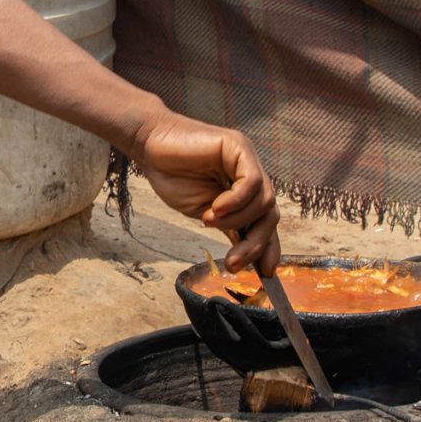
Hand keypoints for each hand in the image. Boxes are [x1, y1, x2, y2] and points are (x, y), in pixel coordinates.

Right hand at [130, 111, 280, 272]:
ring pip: (264, 200)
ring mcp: (247, 159)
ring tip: (210, 221)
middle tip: (233, 261)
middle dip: (255, 243)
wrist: (150, 147)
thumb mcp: (206, 213)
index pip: (266, 221)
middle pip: (270, 215)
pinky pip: (252, 181)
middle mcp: (251, 174)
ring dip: (237, 220)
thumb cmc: (172, 177)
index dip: (269, 248)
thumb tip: (246, 252)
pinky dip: (236, 201)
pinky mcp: (238, 147)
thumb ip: (229, 227)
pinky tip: (216, 208)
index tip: (265, 274)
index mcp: (244, 191)